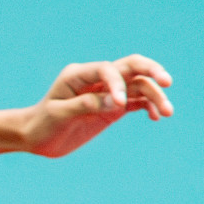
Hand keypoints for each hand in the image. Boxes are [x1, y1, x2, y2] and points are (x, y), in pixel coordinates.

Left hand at [22, 55, 173, 157]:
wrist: (36, 136)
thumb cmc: (43, 122)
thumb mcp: (59, 115)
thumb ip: (86, 105)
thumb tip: (116, 102)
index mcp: (79, 74)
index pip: (107, 69)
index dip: (117, 84)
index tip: (118, 105)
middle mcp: (96, 79)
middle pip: (130, 67)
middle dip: (151, 71)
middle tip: (167, 81)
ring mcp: (106, 92)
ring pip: (137, 86)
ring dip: (154, 96)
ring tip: (168, 112)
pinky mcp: (112, 107)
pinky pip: (136, 102)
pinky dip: (148, 107)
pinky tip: (157, 117)